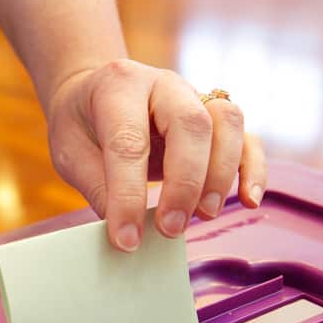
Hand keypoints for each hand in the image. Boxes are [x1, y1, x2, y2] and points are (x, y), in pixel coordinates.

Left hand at [47, 59, 266, 251]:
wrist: (91, 94)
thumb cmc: (80, 124)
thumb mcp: (70, 153)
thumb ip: (99, 188)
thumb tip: (128, 235)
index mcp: (118, 86)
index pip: (129, 142)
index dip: (129, 195)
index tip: (126, 238)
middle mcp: (163, 84)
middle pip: (191, 124)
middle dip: (185, 182)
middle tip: (170, 228)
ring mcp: (195, 95)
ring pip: (227, 124)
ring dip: (220, 175)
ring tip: (202, 216)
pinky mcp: (215, 118)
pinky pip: (247, 138)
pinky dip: (252, 169)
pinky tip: (249, 200)